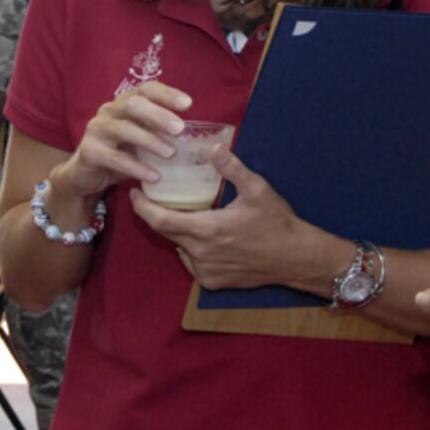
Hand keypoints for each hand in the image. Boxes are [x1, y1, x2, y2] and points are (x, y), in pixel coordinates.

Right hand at [48, 81, 190, 201]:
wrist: (85, 175)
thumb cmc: (121, 152)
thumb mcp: (142, 138)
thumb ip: (160, 132)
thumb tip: (196, 134)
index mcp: (124, 104)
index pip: (146, 90)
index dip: (166, 94)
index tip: (188, 104)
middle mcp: (109, 111)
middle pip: (133, 104)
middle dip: (158, 115)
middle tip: (180, 129)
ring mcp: (96, 130)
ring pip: (123, 129)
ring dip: (150, 141)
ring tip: (171, 154)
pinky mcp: (89, 152)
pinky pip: (114, 158)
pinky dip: (136, 167)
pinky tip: (154, 176)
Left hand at [130, 148, 312, 289]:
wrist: (295, 258)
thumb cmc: (277, 223)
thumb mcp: (257, 190)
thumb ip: (232, 169)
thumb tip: (214, 146)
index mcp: (207, 229)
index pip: (160, 220)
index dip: (141, 207)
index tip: (134, 193)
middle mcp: (201, 253)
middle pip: (165, 233)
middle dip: (156, 215)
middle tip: (155, 198)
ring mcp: (206, 270)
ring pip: (179, 248)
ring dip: (178, 232)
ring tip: (184, 215)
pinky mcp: (213, 282)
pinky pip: (192, 263)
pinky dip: (191, 249)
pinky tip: (204, 238)